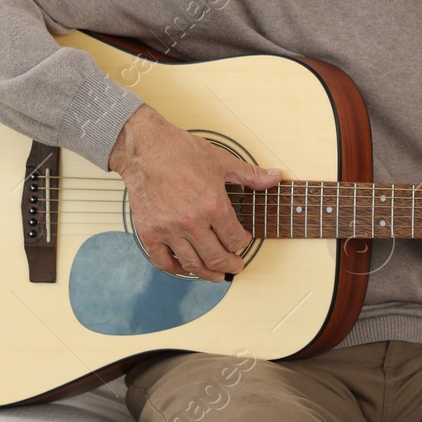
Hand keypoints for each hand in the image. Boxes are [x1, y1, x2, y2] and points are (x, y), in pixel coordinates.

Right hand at [108, 105, 282, 280]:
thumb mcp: (222, 161)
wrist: (145, 147)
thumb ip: (250, 175)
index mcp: (213, 205)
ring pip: (192, 265)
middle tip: (235, 266)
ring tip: (215, 274)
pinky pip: (163, 261)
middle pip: (216, 258)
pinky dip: (175, 269)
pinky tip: (184, 267)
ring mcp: (169, 229)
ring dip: (207, 274)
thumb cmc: (181, 151)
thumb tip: (276, 177)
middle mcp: (192, 222)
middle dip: (230, 266)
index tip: (243, 241)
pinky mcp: (149, 232)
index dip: (243, 243)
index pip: (235, 239)